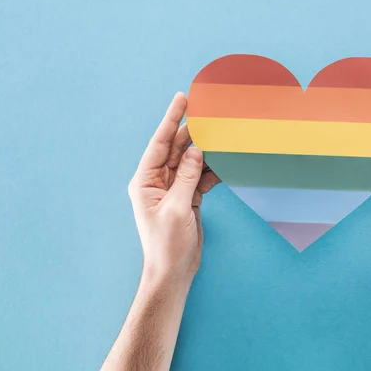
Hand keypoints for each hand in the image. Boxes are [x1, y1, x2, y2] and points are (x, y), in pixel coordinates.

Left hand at [128, 92, 220, 284]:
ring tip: (221, 135)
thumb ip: (187, 177)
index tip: (182, 98)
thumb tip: (196, 150)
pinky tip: (225, 163)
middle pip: (176, 149)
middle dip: (191, 132)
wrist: (174, 272)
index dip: (170, 119)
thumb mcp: (178, 209)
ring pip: (191, 162)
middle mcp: (157, 182)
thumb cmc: (168, 245)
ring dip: (205, 151)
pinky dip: (212, 171)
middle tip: (209, 113)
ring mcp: (174, 189)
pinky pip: (200, 177)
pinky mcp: (188, 198)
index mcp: (145, 182)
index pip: (159, 144)